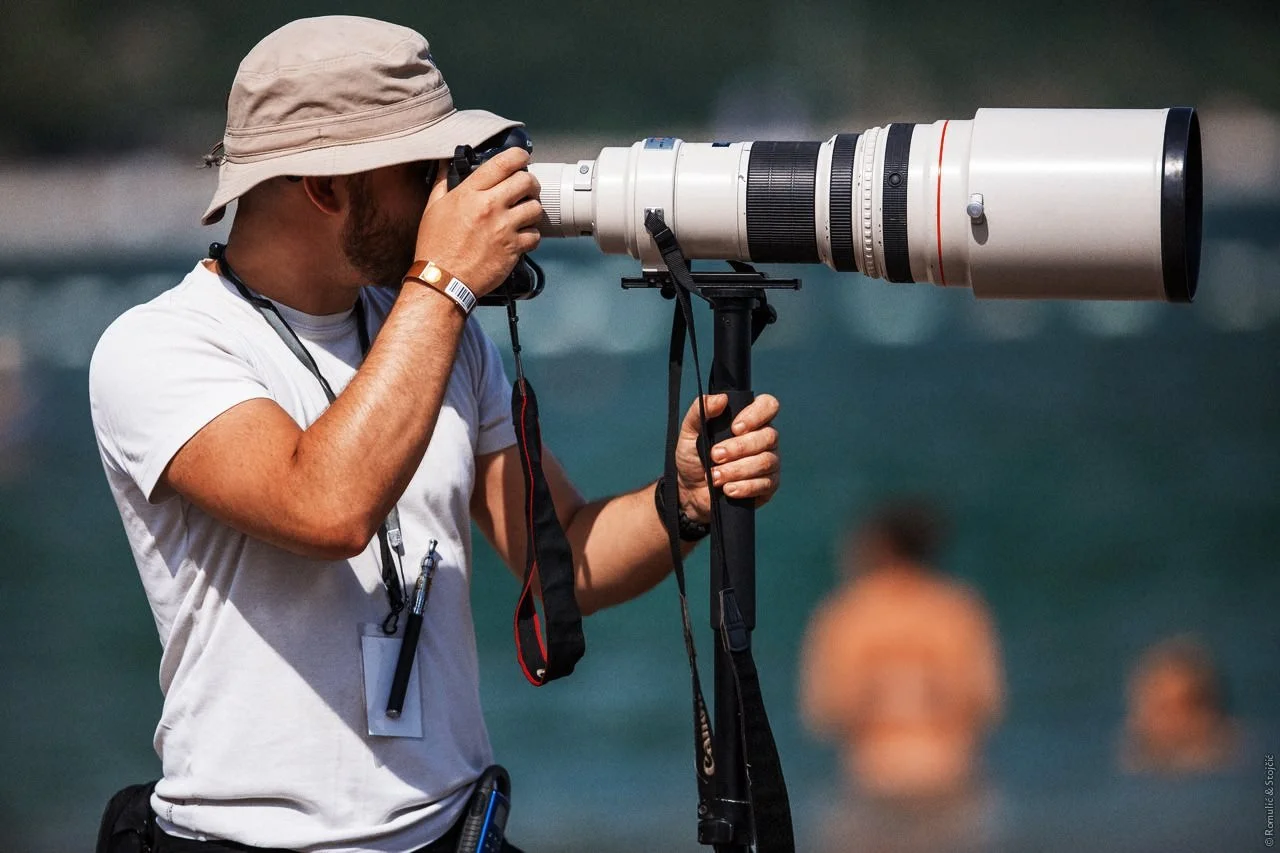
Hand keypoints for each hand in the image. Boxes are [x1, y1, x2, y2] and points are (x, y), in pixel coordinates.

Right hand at [413, 148, 541, 296]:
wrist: (442, 280)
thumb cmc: (436, 246)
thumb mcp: (433, 208)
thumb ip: (443, 183)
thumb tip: (445, 165)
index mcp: (470, 193)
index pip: (503, 163)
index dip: (519, 156)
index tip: (522, 158)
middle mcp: (490, 206)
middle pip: (526, 181)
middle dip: (530, 183)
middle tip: (526, 189)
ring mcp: (503, 228)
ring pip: (535, 208)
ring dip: (532, 210)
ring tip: (523, 215)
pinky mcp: (513, 248)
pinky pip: (535, 235)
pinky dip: (531, 236)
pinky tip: (521, 237)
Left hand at [675, 393, 780, 524]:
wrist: (690, 491)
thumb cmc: (694, 457)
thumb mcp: (689, 433)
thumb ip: (699, 411)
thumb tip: (721, 399)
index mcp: (750, 420)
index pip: (768, 406)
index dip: (756, 415)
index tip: (735, 428)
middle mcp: (764, 439)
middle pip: (768, 436)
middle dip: (739, 448)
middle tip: (715, 456)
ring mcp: (769, 462)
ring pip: (766, 461)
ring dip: (737, 470)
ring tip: (715, 476)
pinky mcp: (768, 485)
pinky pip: (765, 483)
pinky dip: (744, 487)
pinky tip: (728, 489)